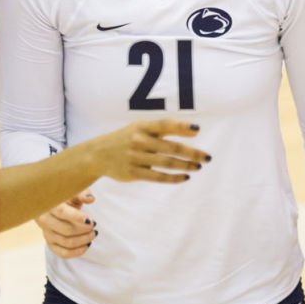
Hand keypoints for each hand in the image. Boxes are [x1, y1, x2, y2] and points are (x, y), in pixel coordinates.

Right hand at [35, 193, 95, 258]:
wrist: (53, 205)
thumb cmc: (66, 197)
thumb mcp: (73, 191)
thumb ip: (82, 194)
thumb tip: (90, 199)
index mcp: (50, 205)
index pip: (62, 212)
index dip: (77, 217)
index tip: (91, 220)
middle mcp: (45, 220)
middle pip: (66, 230)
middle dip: (84, 230)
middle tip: (94, 226)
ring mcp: (47, 233)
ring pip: (66, 242)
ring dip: (83, 240)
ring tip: (93, 234)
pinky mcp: (50, 244)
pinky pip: (63, 253)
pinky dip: (77, 252)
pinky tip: (87, 245)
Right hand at [89, 119, 207, 183]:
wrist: (97, 155)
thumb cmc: (126, 139)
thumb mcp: (140, 128)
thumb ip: (165, 129)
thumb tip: (195, 132)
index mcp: (142, 127)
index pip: (165, 125)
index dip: (181, 127)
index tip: (198, 131)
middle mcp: (139, 141)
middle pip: (171, 147)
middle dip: (191, 152)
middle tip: (207, 157)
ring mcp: (135, 157)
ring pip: (166, 163)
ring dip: (185, 165)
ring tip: (198, 166)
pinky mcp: (133, 173)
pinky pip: (157, 177)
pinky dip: (173, 178)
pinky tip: (185, 177)